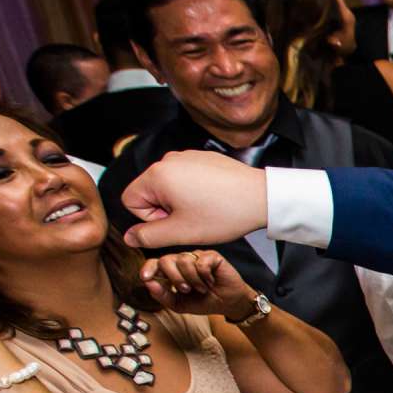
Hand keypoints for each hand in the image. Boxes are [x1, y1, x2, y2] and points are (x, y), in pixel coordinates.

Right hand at [118, 149, 271, 249]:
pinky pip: (186, 178)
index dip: (150, 219)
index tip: (176, 221)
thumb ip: (148, 236)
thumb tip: (130, 237)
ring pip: (168, 186)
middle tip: (193, 218)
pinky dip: (195, 191)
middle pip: (149, 192)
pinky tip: (214, 199)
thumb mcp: (181, 232)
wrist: (262, 197)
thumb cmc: (224, 214)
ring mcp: (187, 155)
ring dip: (180, 202)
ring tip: (206, 209)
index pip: (130, 200)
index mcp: (156, 174)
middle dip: (165, 210)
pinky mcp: (203, 158)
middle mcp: (168, 159)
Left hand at [140, 249, 259, 318]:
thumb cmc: (204, 302)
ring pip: (183, 260)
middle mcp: (182, 261)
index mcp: (171, 271)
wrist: (228, 303)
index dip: (148, 268)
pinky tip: (211, 280)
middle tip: (186, 290)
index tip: (145, 277)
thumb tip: (148, 283)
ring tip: (201, 288)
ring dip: (192, 279)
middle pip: (166, 260)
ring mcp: (196, 257)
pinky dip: (205, 275)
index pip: (154, 263)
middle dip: (174, 278)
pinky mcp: (211, 256)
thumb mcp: (179, 304)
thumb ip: (162, 295)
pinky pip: (201, 261)